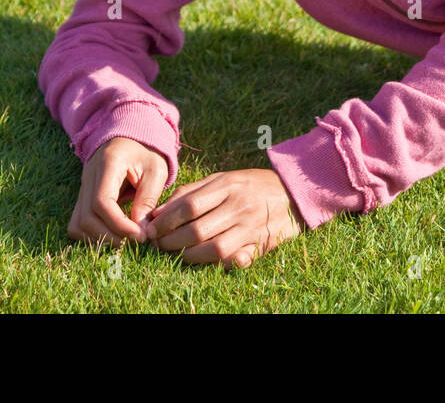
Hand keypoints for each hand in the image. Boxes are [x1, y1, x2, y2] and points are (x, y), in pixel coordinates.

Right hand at [67, 137, 168, 246]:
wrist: (131, 137)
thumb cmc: (147, 152)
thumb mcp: (156, 170)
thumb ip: (147, 198)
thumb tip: (139, 230)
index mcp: (107, 164)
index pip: (101, 202)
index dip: (119, 225)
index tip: (140, 236)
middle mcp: (88, 176)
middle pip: (86, 217)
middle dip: (111, 236)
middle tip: (136, 241)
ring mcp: (83, 187)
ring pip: (78, 224)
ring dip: (100, 239)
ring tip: (127, 240)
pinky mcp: (83, 197)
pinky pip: (78, 223)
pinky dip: (92, 235)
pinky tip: (114, 235)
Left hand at [144, 168, 303, 268]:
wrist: (293, 191)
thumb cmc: (250, 185)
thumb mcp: (223, 178)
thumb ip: (191, 192)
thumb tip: (159, 211)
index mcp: (227, 185)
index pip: (189, 205)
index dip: (166, 220)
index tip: (151, 229)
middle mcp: (238, 205)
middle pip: (197, 229)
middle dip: (172, 241)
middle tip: (158, 245)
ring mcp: (251, 226)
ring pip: (214, 248)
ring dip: (190, 256)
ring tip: (177, 254)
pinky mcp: (262, 243)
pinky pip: (238, 259)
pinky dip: (222, 265)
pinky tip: (208, 263)